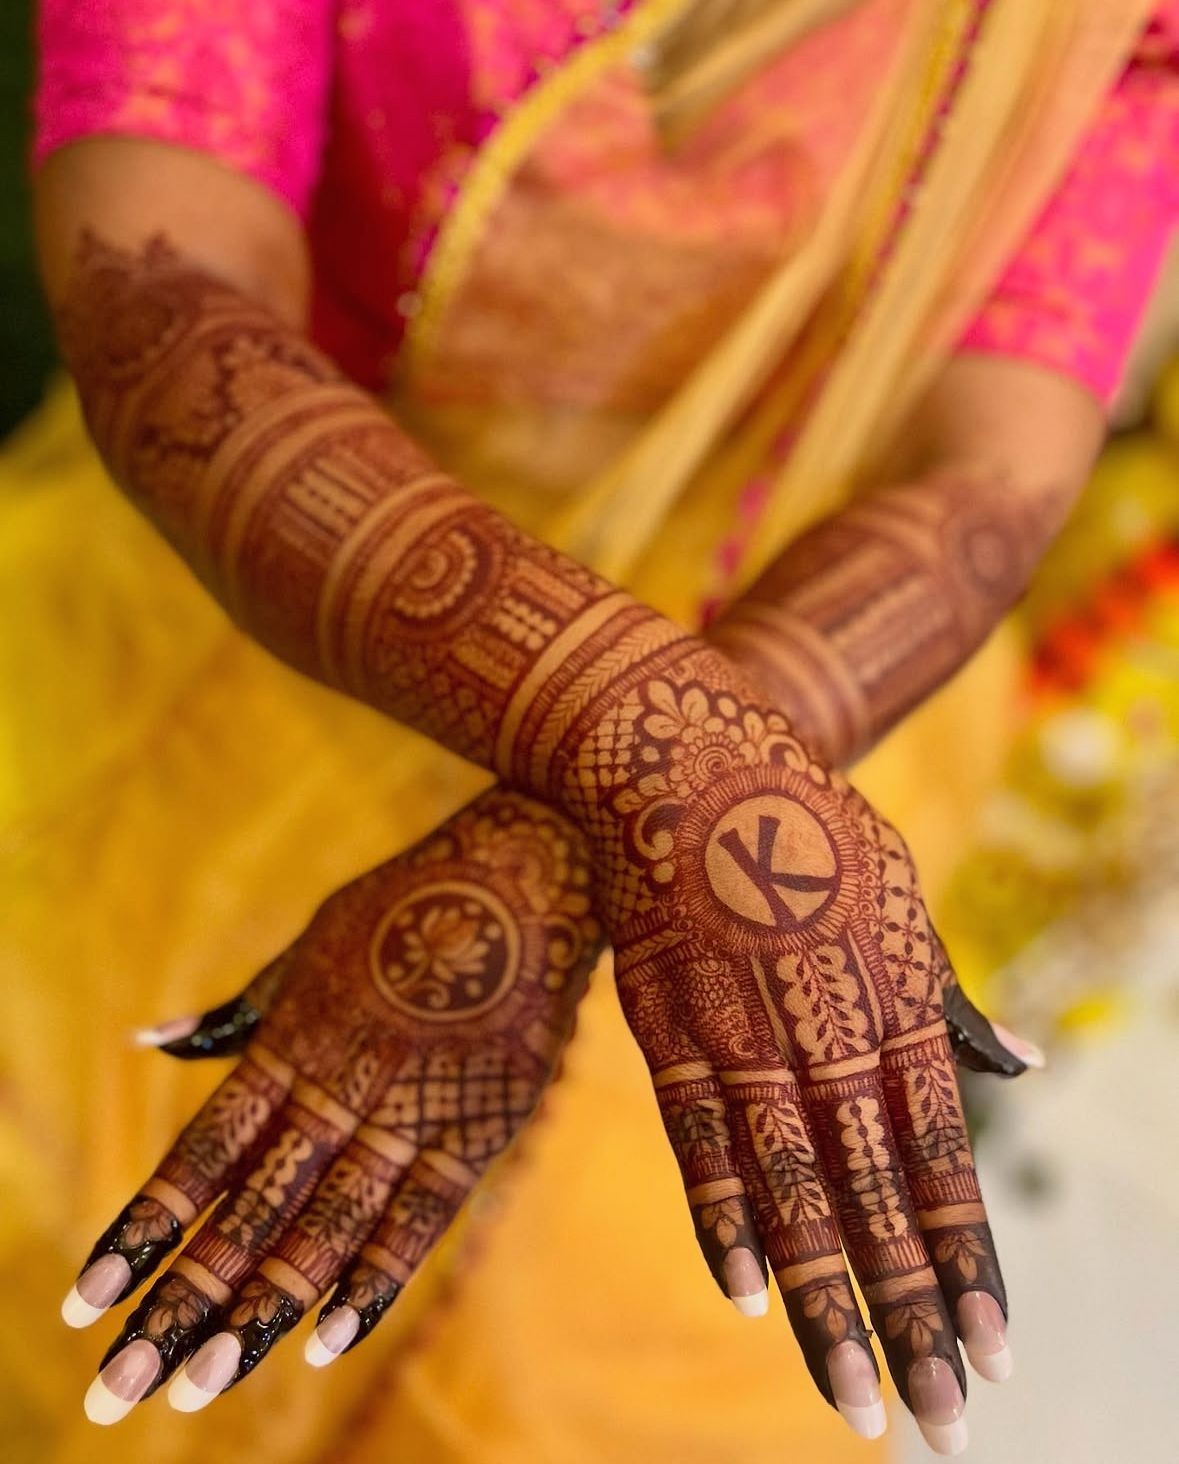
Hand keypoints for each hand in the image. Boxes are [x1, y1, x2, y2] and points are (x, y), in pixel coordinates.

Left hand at [64, 790, 599, 1421]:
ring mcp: (415, 1110)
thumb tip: (149, 1041)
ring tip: (202, 1381)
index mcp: (294, 1040)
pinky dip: (376, 1276)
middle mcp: (343, 1086)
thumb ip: (242, 1008)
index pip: (201, 1155)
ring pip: (327, 1226)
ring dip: (263, 1308)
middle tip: (117, 1387)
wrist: (528, 874)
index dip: (142, 1230)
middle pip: (251, 1210)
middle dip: (183, 1300)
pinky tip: (328, 1338)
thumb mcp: (311, 944)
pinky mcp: (482, 1126)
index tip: (84, 1302)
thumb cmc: (407, 906)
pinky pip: (422, 1216)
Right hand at [561, 642, 1012, 1451]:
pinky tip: (744, 1294)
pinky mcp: (666, 1027)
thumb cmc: (805, 827)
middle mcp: (821, 1032)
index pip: (940, 1161)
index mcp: (890, 1002)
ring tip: (856, 1404)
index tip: (993, 1352)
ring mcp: (738, 1032)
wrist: (684, 759)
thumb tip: (1017, 1064)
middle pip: (872, 1199)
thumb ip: (947, 992)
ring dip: (824, 1304)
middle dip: (909, 1318)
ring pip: (789, 1190)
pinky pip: (693, 1137)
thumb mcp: (901, 892)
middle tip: (940, 1424)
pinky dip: (720, 1216)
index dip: (967, 1261)